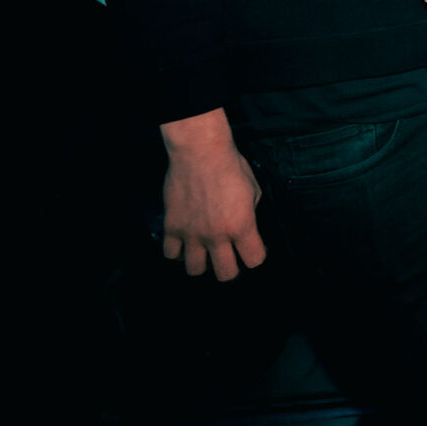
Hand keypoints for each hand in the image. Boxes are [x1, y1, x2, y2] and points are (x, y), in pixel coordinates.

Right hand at [161, 109, 265, 281]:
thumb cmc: (228, 165)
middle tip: (229, 257)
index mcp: (242, 225)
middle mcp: (217, 235)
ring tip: (204, 252)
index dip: (256, 256)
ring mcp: (192, 233)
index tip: (253, 249)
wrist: (200, 151)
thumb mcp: (254, 189)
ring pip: (195, 270)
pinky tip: (184, 243)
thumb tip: (247, 226)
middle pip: (226, 274)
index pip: (254, 260)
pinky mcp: (172, 226)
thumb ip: (251, 214)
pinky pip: (170, 254)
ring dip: (202, 263)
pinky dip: (177, 252)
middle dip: (231, 268)